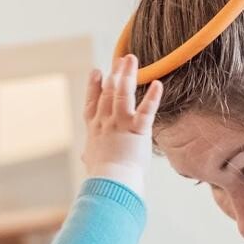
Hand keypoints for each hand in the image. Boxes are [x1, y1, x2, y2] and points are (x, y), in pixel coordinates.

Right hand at [81, 54, 161, 194]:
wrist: (110, 184)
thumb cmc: (102, 178)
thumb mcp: (92, 163)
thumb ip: (90, 156)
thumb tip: (85, 158)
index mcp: (95, 131)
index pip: (93, 104)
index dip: (94, 86)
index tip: (96, 71)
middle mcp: (105, 123)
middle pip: (109, 92)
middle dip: (115, 73)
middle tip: (120, 59)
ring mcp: (120, 124)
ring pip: (123, 94)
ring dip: (128, 75)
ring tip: (131, 59)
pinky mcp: (136, 130)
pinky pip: (146, 110)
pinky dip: (152, 97)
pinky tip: (158, 84)